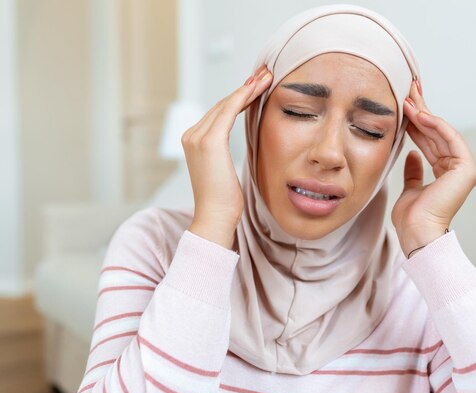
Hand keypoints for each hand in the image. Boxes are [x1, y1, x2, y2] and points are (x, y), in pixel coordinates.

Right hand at [183, 65, 272, 248]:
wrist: (216, 217)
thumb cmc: (225, 201)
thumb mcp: (225, 170)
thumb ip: (227, 153)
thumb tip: (242, 144)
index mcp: (194, 141)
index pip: (219, 113)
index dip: (239, 98)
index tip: (257, 85)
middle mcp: (191, 135)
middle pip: (222, 105)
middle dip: (245, 88)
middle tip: (265, 74)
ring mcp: (197, 137)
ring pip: (226, 104)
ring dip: (248, 88)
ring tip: (266, 76)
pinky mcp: (209, 141)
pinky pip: (228, 111)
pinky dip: (243, 97)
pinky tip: (258, 87)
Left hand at [391, 79, 475, 256]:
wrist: (417, 233)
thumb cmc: (411, 217)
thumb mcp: (410, 188)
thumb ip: (414, 171)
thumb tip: (412, 155)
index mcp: (446, 172)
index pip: (430, 140)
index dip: (417, 121)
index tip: (404, 102)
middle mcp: (457, 168)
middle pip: (436, 132)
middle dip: (422, 109)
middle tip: (409, 87)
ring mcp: (464, 167)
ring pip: (441, 132)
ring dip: (424, 113)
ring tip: (408, 97)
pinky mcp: (466, 168)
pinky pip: (449, 139)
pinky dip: (434, 125)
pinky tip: (419, 113)